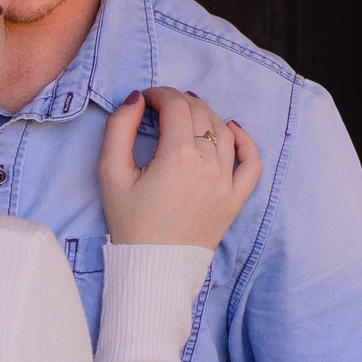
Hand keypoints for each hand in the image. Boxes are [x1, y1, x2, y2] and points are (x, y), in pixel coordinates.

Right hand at [98, 87, 261, 248]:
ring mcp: (227, 183)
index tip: (146, 99)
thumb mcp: (110, 174)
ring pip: (224, 131)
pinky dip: (244, 141)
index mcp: (178, 158)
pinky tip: (231, 129)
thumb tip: (136, 99)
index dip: (159, 94)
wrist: (154, 266)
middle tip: (161, 105)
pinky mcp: (236, 198)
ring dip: (204, 115)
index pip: (176, 106)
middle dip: (178, 101)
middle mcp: (209, 166)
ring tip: (186, 115)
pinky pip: (251, 162)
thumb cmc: (130, 222)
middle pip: (200, 114)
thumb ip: (119, 129)